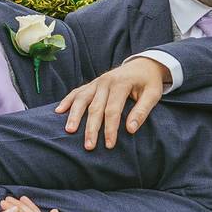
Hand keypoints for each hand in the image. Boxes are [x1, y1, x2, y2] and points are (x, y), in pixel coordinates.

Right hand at [55, 57, 169, 149]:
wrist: (143, 64)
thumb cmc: (149, 82)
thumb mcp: (153, 94)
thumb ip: (142, 111)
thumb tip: (130, 129)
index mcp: (121, 83)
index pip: (113, 109)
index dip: (110, 128)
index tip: (109, 144)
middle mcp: (106, 81)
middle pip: (95, 107)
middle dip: (91, 128)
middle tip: (89, 146)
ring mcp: (97, 82)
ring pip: (82, 99)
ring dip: (74, 115)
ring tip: (69, 130)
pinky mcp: (92, 84)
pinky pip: (77, 92)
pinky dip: (67, 101)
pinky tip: (59, 111)